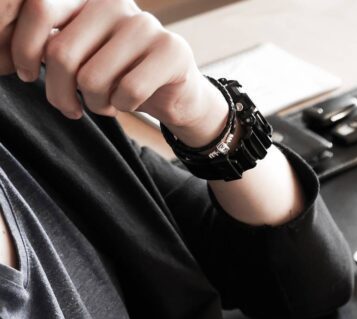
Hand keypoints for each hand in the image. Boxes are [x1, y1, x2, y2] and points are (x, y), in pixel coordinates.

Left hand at [0, 0, 226, 144]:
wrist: (176, 93)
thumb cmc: (118, 75)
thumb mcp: (78, 54)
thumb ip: (51, 45)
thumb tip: (8, 55)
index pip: (40, 9)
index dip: (24, 48)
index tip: (28, 75)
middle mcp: (114, 3)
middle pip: (63, 53)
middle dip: (60, 92)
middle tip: (70, 106)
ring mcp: (145, 25)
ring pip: (93, 77)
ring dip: (95, 103)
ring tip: (105, 102)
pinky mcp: (172, 50)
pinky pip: (128, 90)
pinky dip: (122, 106)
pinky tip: (127, 103)